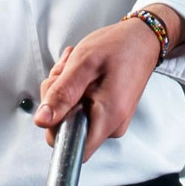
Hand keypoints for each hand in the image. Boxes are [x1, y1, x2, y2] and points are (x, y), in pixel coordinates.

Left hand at [34, 4, 184, 161]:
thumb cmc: (119, 46)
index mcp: (108, 117)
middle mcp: (112, 125)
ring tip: (73, 69)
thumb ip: (61, 94)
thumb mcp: (83, 64)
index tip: (57, 101)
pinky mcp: (107, 113)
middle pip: (67, 129)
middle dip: (56, 100)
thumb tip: (42, 120)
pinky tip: (79, 73)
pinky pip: (79, 109)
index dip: (56, 127)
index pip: (71, 147)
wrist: (142, 39)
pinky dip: (73, 91)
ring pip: (70, 116)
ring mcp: (110, 121)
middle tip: (64, 74)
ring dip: (63, 91)